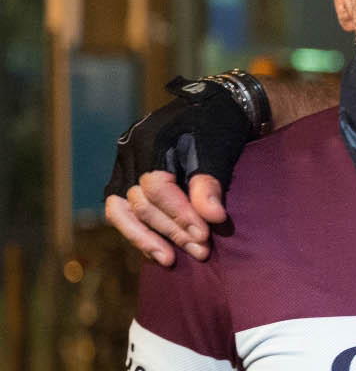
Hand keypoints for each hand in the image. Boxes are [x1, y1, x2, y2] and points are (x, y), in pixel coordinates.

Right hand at [102, 80, 253, 264]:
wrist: (213, 110)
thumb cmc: (219, 129)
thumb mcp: (219, 151)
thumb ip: (211, 183)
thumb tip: (213, 218)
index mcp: (151, 140)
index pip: (157, 187)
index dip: (180, 214)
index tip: (205, 236)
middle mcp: (129, 152)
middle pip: (142, 202)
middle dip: (171, 230)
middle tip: (201, 251)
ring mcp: (123, 165)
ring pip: (122, 209)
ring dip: (146, 238)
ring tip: (170, 260)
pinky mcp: (125, 177)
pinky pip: (120, 210)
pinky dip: (137, 231)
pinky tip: (156, 250)